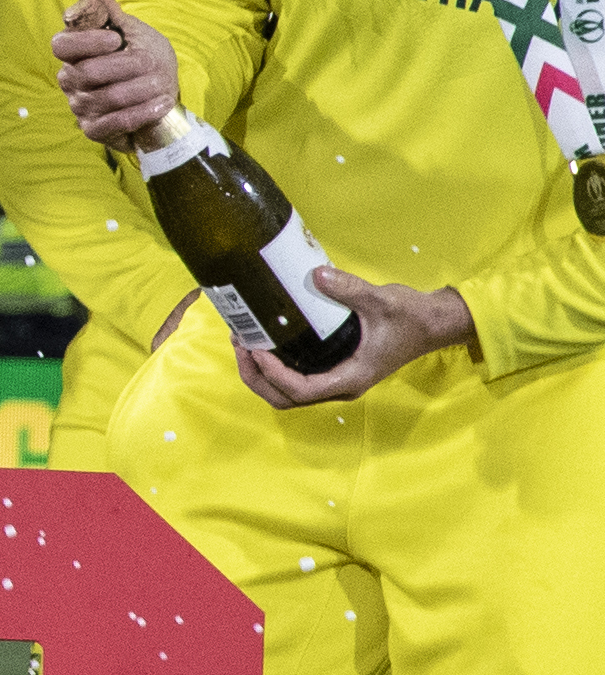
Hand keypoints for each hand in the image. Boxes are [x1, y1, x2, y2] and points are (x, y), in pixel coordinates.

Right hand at [51, 0, 182, 148]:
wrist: (158, 93)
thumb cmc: (141, 58)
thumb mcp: (131, 31)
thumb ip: (109, 12)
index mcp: (73, 53)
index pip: (61, 45)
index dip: (85, 42)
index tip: (115, 40)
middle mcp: (70, 79)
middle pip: (87, 73)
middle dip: (124, 67)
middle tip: (152, 64)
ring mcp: (80, 106)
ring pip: (105, 98)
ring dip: (139, 90)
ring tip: (163, 84)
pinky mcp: (94, 129)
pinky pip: (113, 123)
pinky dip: (140, 113)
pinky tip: (161, 104)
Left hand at [239, 266, 473, 405]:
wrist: (433, 323)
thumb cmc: (411, 316)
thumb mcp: (381, 300)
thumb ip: (349, 289)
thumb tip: (317, 275)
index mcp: (351, 378)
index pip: (301, 391)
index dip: (272, 374)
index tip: (256, 349)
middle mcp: (341, 387)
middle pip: (285, 399)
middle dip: (256, 376)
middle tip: (240, 343)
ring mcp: (337, 381)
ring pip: (288, 393)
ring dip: (261, 373)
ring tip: (245, 341)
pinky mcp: (335, 371)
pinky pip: (296, 379)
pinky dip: (274, 368)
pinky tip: (264, 342)